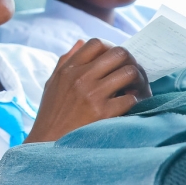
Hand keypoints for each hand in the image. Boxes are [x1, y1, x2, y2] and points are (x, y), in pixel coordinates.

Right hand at [27, 39, 150, 142]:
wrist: (48, 142)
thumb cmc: (51, 114)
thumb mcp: (52, 83)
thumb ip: (65, 61)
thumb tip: (81, 42)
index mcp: (68, 70)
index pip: (96, 43)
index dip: (110, 48)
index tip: (114, 60)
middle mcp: (80, 78)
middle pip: (118, 53)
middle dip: (130, 61)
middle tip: (131, 74)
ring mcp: (92, 94)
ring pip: (129, 73)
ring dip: (137, 81)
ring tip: (135, 89)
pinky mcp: (103, 112)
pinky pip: (131, 98)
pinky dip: (136, 101)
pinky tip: (131, 106)